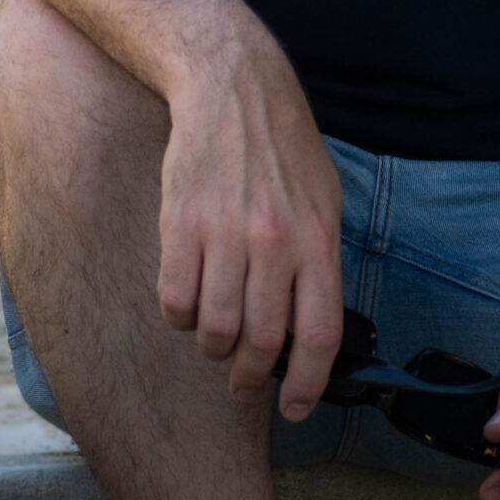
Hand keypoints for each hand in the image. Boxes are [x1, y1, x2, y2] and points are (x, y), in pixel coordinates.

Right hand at [156, 41, 343, 422]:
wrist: (233, 89)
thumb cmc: (283, 148)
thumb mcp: (324, 200)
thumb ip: (320, 262)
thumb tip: (311, 329)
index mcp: (318, 239)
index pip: (320, 334)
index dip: (307, 384)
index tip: (293, 410)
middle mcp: (274, 242)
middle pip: (264, 341)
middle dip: (252, 377)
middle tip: (243, 385)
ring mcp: (225, 233)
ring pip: (215, 328)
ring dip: (213, 348)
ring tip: (214, 342)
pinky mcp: (181, 223)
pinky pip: (175, 299)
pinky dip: (178, 318)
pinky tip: (186, 307)